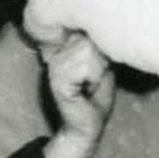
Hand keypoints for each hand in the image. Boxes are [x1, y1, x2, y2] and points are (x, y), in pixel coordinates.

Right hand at [44, 32, 114, 146]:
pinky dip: (93, 78)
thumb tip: (104, 29)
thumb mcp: (103, 66)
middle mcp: (55, 55)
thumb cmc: (96, 99)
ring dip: (96, 71)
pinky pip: (84, 67)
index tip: (98, 66)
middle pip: (87, 39)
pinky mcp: (57, 82)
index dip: (98, 47)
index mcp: (64, 49)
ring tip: (90, 84)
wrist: (87, 128)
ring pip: (87, 51)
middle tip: (93, 79)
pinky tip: (87, 89)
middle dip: (99, 60)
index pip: (84, 29)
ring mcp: (54, 67)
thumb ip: (99, 47)